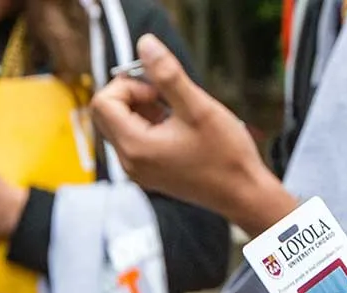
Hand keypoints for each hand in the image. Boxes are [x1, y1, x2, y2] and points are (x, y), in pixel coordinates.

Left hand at [91, 35, 296, 234]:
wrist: (243, 194)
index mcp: (135, 147)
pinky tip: (178, 126)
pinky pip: (135, 139)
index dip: (128, 86)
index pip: (104, 102)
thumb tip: (146, 45)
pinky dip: (150, 124)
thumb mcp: (198, 107)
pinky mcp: (149, 171)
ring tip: (177, 112)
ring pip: (122, 124)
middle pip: (107, 113)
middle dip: (133, 95)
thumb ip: (168, 74)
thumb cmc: (225, 156)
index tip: (159, 89)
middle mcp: (129, 162)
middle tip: (166, 96)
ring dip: (143, 109)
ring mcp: (138, 169)